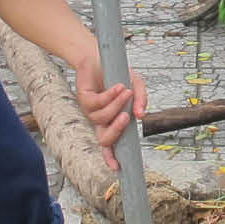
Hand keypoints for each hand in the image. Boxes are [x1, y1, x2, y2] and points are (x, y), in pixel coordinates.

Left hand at [74, 52, 147, 170]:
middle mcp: (100, 120)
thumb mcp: (136, 85)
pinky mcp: (83, 98)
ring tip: (125, 91)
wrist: (100, 56)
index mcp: (111, 121)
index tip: (118, 168)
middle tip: (127, 117)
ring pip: (103, 118)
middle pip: (105, 139)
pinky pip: (97, 103)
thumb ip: (141, 100)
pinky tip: (117, 86)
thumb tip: (141, 116)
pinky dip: (110, 95)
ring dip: (116, 105)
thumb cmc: (117, 74)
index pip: (110, 145)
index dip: (112, 158)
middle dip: (116, 130)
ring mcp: (90, 111)